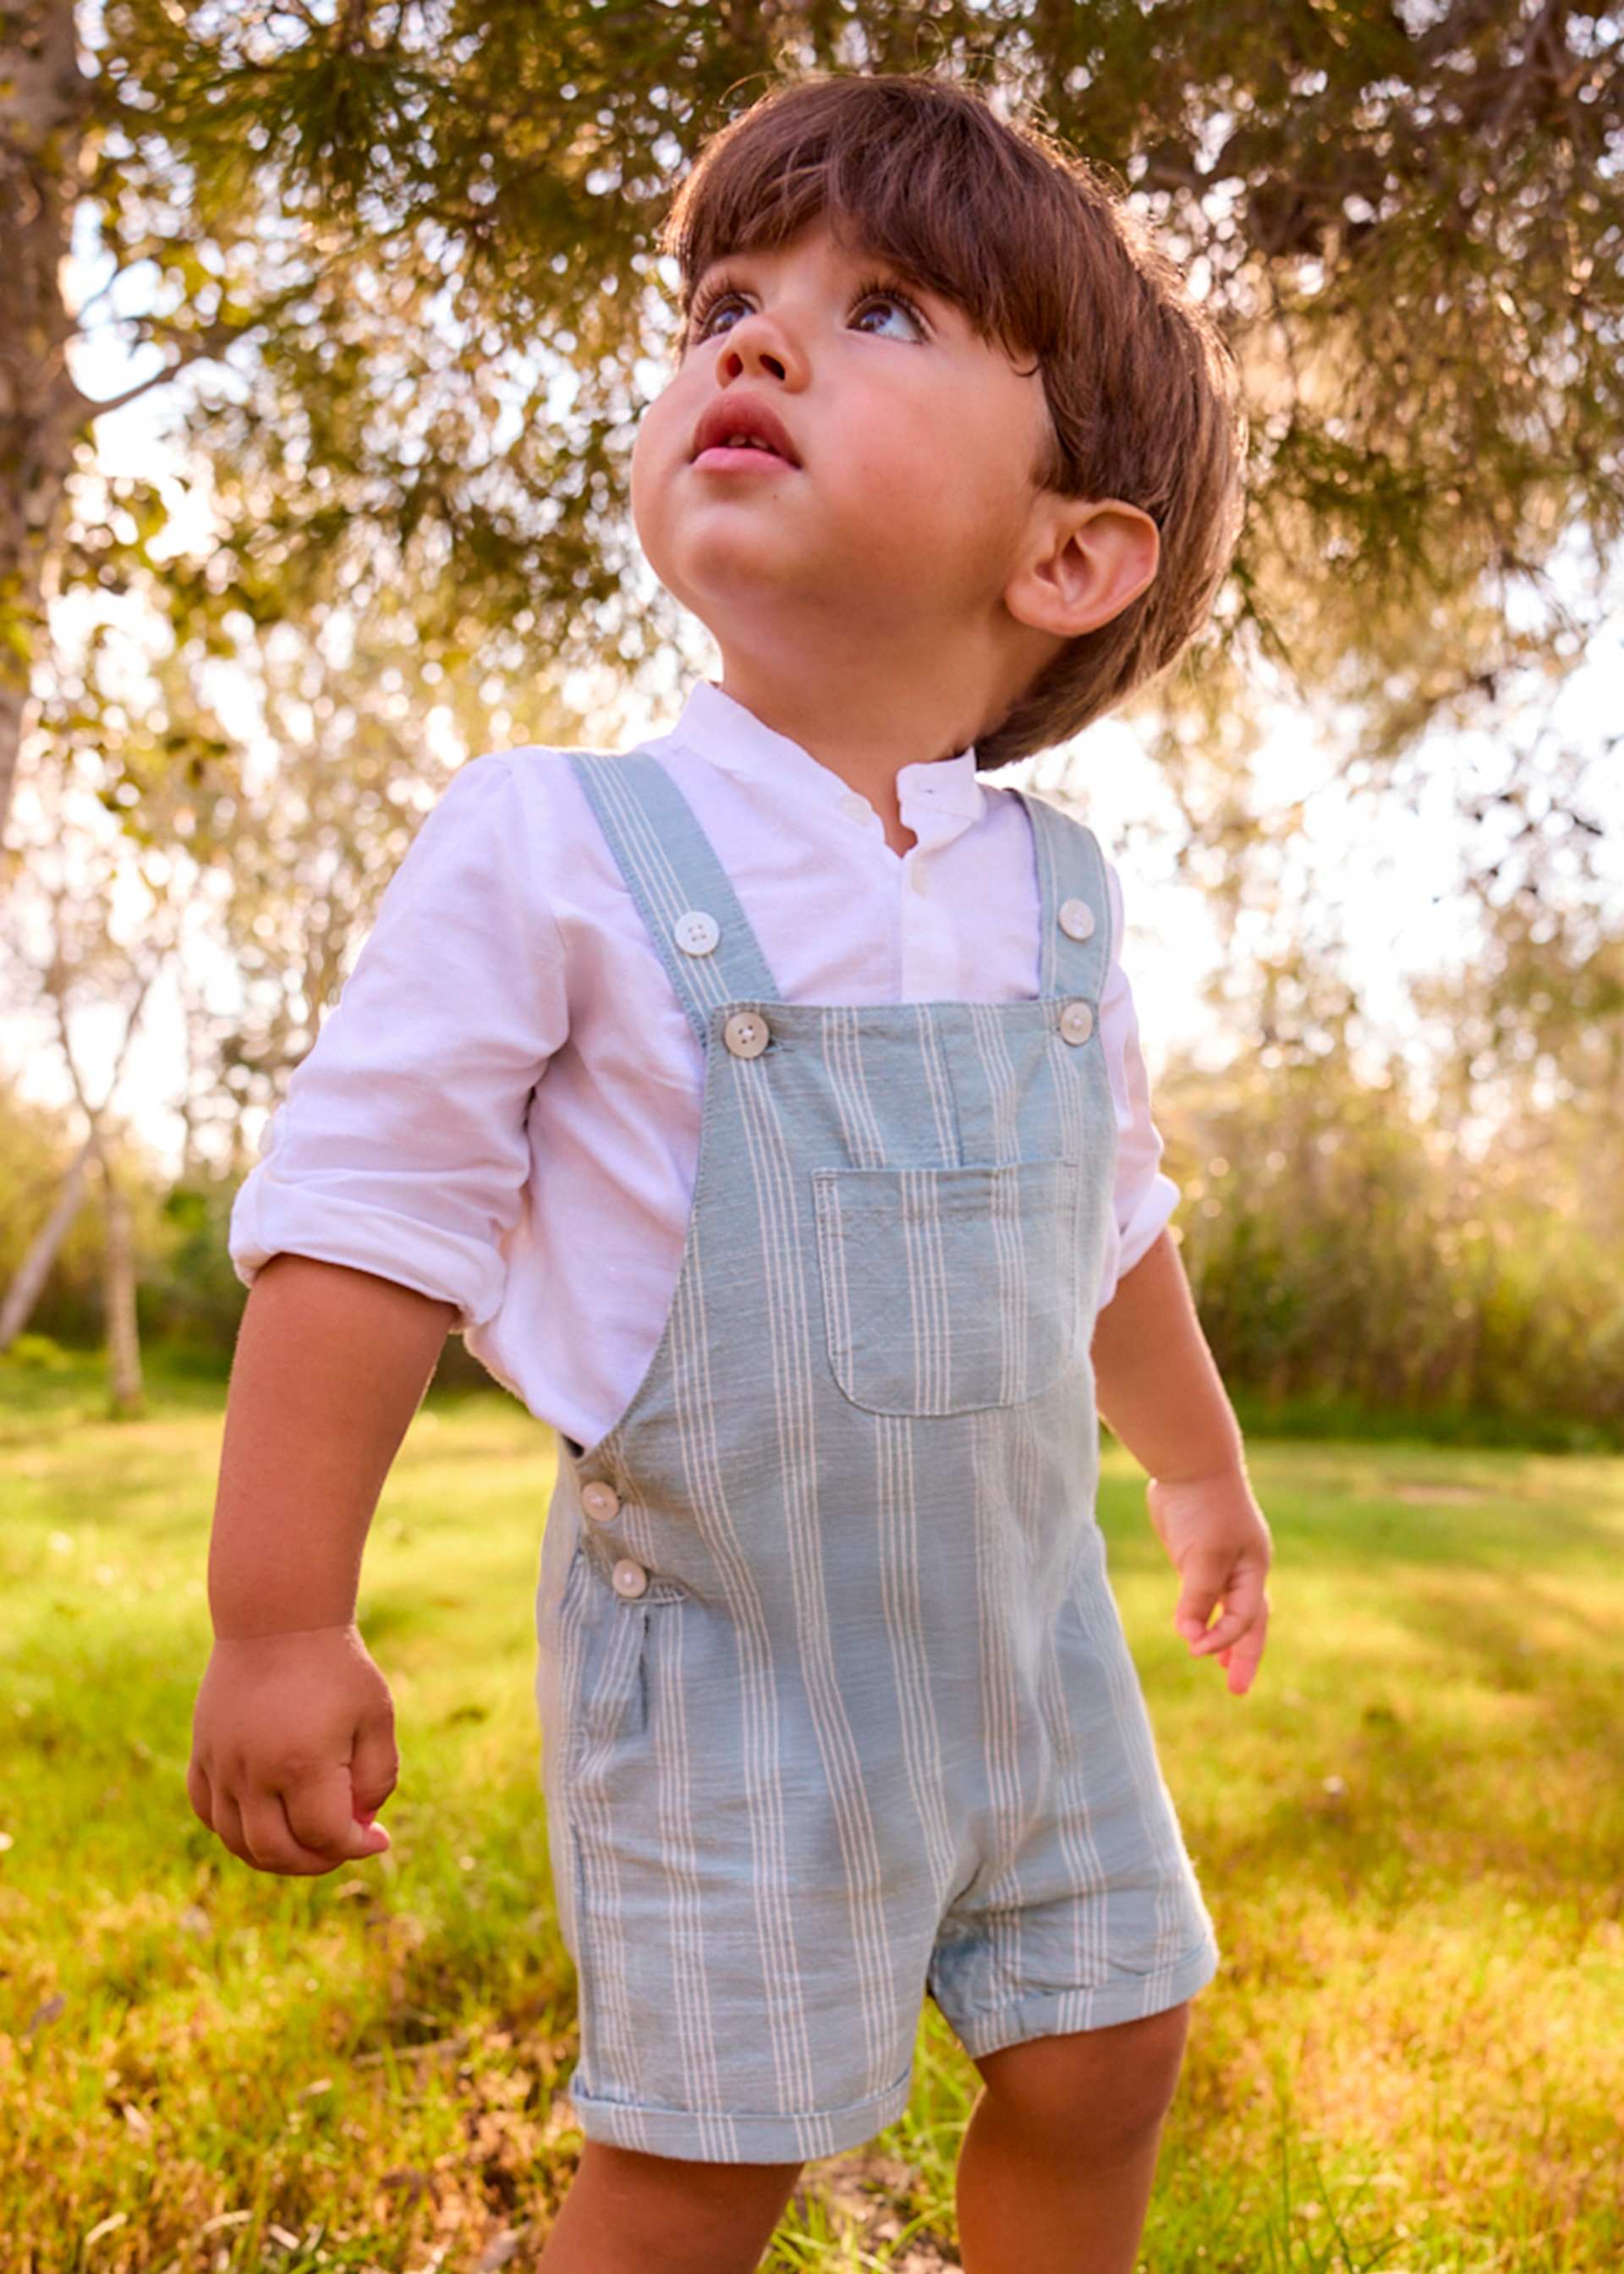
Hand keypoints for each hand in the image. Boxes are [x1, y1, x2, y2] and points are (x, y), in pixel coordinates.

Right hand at [187, 1622, 398, 1874]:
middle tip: (342, 1847)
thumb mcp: (376, 1716)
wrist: (277, 1619)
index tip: (377, 1838)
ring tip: (308, 1840)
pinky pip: (209, 1813)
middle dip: (316, 1862)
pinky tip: (267, 1818)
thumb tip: (361, 1824)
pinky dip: (236, 1830)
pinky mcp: (202, 1754)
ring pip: (237, 1841)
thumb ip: (378, 1776)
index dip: (355, 1846)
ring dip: (275, 1855)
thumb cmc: (336, 1666)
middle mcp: (253, 1772)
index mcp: (302, 1763)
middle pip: (276, 1852)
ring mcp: (221, 1765)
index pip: (324, 1837)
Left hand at [1144, 1463, 1271, 1696]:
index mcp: (1254, 1570)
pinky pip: (1206, 1593)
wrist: (1190, 1463)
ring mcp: (1221, 1562)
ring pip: (1229, 1609)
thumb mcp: (1202, 1555)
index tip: (1195, 1649)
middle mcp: (1243, 1570)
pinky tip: (1196, 1628)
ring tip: (1223, 1668)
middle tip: (1236, 1690)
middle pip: (1249, 1622)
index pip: (1244, 1619)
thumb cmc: (1204, 1506)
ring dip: (1226, 1639)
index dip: (1223, 1639)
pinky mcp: (1197, 1555)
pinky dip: (1205, 1614)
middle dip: (1242, 1656)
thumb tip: (1189, 1637)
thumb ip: (1197, 1596)